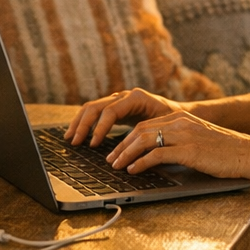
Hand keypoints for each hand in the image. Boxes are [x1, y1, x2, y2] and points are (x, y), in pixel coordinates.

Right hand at [66, 88, 182, 146]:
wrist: (179, 112)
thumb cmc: (172, 121)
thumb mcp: (163, 126)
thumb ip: (148, 135)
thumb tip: (133, 153)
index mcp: (135, 98)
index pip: (110, 111)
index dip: (100, 128)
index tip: (93, 144)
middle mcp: (124, 96)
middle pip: (96, 106)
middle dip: (83, 124)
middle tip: (74, 142)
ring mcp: (118, 100)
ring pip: (92, 107)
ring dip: (79, 122)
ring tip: (70, 138)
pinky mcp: (115, 108)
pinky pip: (95, 112)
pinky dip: (85, 122)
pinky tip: (78, 134)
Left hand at [106, 110, 249, 181]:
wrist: (248, 153)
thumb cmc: (225, 152)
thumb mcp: (198, 140)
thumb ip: (178, 142)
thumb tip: (156, 156)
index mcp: (181, 118)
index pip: (146, 125)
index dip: (127, 138)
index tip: (117, 150)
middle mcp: (180, 122)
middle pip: (140, 130)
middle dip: (122, 146)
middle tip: (110, 159)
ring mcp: (184, 135)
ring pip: (144, 140)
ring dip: (126, 154)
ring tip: (116, 166)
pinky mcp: (189, 150)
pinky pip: (157, 154)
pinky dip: (141, 162)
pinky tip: (133, 170)